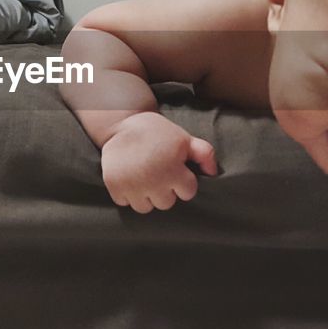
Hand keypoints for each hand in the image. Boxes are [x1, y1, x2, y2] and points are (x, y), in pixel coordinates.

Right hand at [100, 112, 217, 212]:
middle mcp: (153, 181)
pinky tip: (129, 179)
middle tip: (158, 174)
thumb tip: (213, 173)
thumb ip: (204, 154)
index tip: (175, 171)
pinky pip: (124, 202)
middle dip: (165, 191)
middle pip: (166, 203)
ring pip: (145, 207)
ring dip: (145, 197)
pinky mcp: (114, 186)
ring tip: (144, 179)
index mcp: (173, 170)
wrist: (121, 121)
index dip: (183, 181)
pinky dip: (126, 194)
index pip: (188, 193)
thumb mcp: (184, 138)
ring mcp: (132, 185)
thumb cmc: (156, 131)